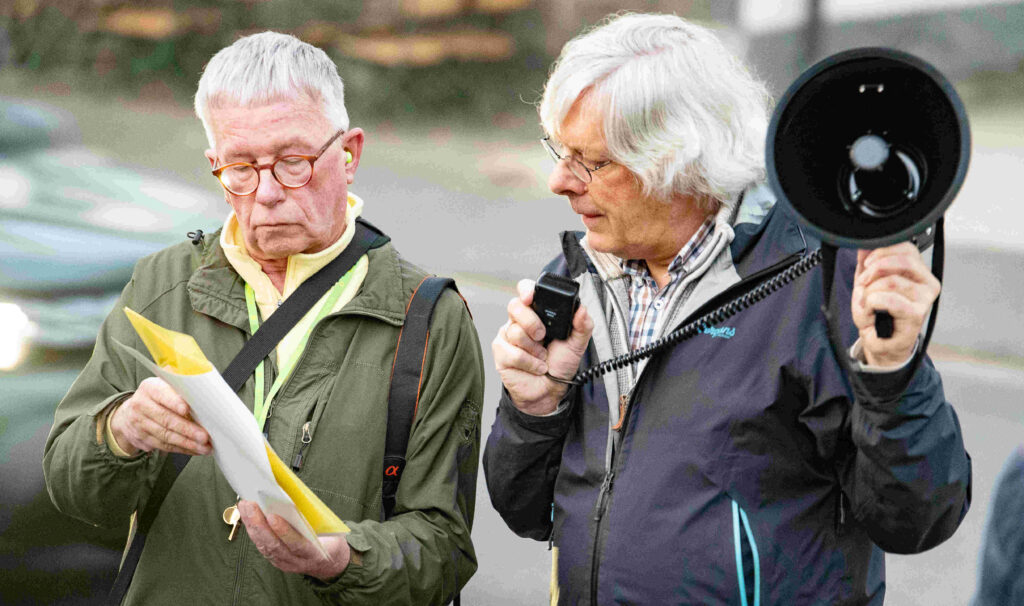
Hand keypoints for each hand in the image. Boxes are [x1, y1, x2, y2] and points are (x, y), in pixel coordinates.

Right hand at [108, 376, 211, 455]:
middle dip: (187, 429)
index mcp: (150, 388)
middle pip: (166, 419)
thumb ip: (181, 391)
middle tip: (204, 436)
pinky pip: (163, 446)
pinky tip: (194, 450)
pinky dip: (181, 449)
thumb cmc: (158, 397)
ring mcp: (139, 423)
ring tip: (204, 447)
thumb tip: (206, 401)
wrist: (130, 413)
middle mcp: (141, 405)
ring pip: (165, 436)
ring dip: (187, 443)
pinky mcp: (141, 438)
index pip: (162, 394)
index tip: (187, 410)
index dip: (174, 402)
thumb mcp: (165, 387)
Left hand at [237, 500, 350, 580]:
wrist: (330, 562)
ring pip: (265, 546)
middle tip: (250, 504)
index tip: (272, 516)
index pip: (297, 544)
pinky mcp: (277, 561)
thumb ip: (312, 519)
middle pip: (274, 545)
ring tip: (245, 507)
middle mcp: (298, 562)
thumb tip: (291, 499)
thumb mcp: (328, 530)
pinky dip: (254, 531)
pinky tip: (248, 518)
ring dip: (252, 526)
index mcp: (315, 553)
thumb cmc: (329, 539)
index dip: (284, 531)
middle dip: (259, 524)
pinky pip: (263, 547)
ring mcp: (285, 563)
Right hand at [492, 278, 593, 414]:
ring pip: (515, 332)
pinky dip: (529, 362)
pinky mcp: (501, 353)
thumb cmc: (560, 364)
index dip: (526, 290)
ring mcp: (508, 336)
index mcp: (537, 312)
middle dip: (532, 323)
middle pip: (515, 306)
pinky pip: (512, 352)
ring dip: (534, 349)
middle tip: (543, 336)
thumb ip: (583, 325)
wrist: (550, 390)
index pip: (525, 290)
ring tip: (542, 356)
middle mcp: (520, 321)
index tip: (532, 297)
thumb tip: (581, 309)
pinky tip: (536, 366)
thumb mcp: (577, 343)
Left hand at [851, 243, 939, 367]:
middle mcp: (927, 283)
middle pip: (902, 260)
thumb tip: (864, 244)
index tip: (867, 264)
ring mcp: (925, 299)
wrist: (879, 341)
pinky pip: (889, 300)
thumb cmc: (877, 314)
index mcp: (918, 271)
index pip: (906, 248)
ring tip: (867, 302)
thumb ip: (867, 262)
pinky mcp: (917, 314)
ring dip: (870, 292)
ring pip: (892, 281)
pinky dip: (872, 304)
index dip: (881, 252)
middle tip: (864, 283)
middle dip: (874, 270)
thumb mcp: (867, 283)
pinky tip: (872, 311)